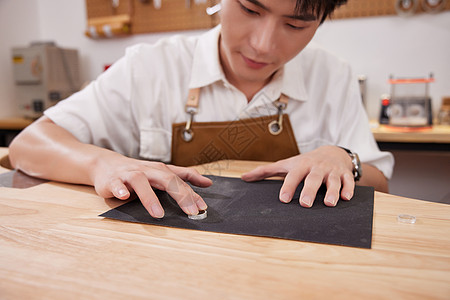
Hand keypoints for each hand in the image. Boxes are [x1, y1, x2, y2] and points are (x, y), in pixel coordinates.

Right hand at [92, 153, 211, 217]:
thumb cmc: (138, 171)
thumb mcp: (162, 172)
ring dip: (150, 198)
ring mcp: (129, 174)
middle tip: (191, 211)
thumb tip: (208, 182)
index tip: (202, 207)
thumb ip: (184, 177)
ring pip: (141, 182)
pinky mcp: (112, 181)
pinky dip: (120, 190)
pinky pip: (116, 185)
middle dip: (180, 194)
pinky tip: (124, 197)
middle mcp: (147, 171)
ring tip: (159, 214)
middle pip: (166, 179)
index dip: (192, 193)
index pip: (180, 181)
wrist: (106, 164)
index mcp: (160, 170)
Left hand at [241, 146, 354, 206]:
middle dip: (309, 190)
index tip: (283, 198)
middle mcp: (317, 168)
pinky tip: (346, 198)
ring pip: (332, 181)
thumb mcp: (286, 164)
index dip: (288, 186)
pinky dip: (348, 189)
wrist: (332, 152)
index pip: (293, 176)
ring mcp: (332, 171)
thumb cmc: (305, 162)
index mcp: (301, 166)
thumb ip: (265, 171)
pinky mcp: (345, 174)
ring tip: (329, 203)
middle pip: (313, 179)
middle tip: (305, 204)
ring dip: (332, 191)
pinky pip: (348, 182)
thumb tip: (243, 177)